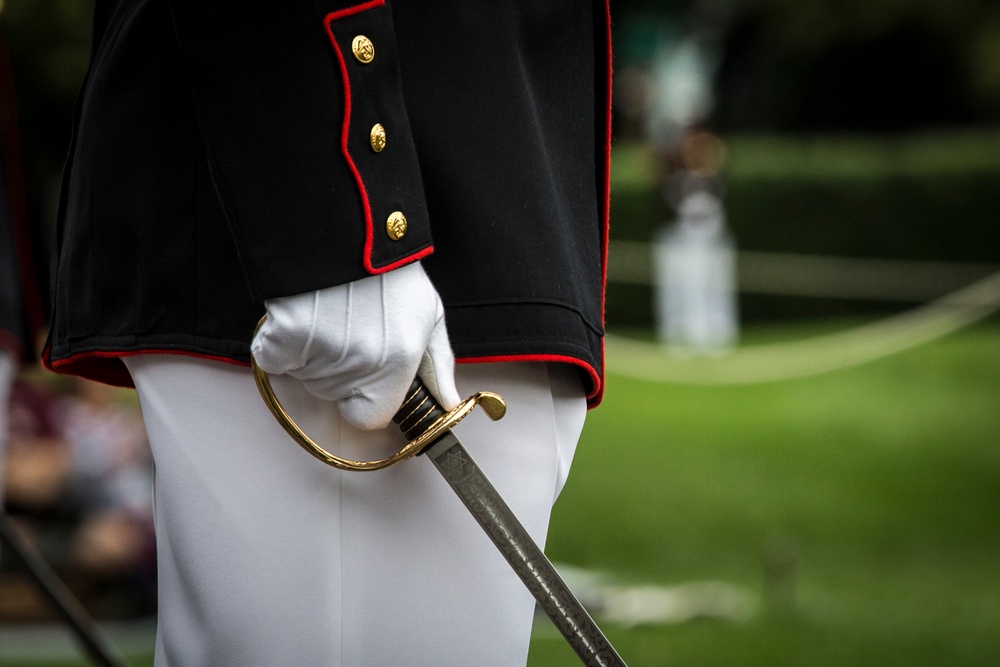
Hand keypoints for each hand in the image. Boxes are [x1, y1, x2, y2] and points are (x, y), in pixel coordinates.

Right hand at [251, 262, 459, 429]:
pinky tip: (300, 316)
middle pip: (334, 395)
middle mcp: (361, 363)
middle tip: (348, 328)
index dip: (365, 400)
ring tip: (328, 314)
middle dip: (340, 371)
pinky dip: (279, 345)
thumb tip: (447, 404)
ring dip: (312, 356)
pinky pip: (273, 360)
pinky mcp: (286, 336)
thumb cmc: (390, 273)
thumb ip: (438, 366)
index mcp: (399, 362)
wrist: (347, 227)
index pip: (370, 418)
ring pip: (306, 378)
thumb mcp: (428, 314)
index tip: (365, 379)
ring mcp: (322, 351)